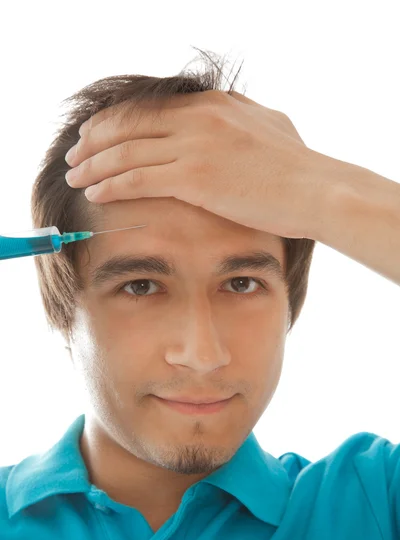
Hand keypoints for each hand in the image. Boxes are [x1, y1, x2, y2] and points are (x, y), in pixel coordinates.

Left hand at [64, 90, 334, 239]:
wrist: (317, 190)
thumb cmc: (296, 166)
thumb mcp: (265, 124)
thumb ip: (234, 115)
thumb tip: (219, 111)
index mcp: (211, 104)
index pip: (146, 107)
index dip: (112, 121)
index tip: (94, 136)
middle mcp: (197, 118)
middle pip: (128, 125)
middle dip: (93, 142)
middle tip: (74, 156)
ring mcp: (195, 146)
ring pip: (127, 151)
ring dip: (94, 165)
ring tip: (74, 177)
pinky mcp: (195, 178)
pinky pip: (139, 179)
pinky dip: (111, 185)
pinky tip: (94, 193)